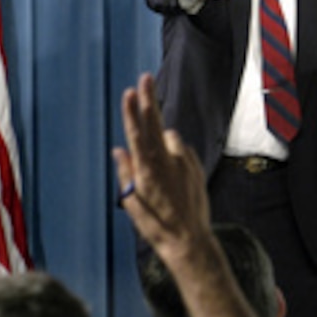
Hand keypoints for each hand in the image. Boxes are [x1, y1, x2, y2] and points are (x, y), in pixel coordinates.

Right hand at [112, 73, 214, 264]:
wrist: (189, 239)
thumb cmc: (154, 224)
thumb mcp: (132, 202)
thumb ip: (126, 172)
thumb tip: (120, 149)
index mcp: (147, 171)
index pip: (137, 135)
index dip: (132, 113)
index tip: (129, 92)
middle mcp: (168, 163)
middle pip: (155, 124)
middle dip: (149, 100)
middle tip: (145, 77)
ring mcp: (185, 164)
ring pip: (170, 139)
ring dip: (162, 141)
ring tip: (159, 170)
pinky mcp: (196, 167)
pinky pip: (182, 152)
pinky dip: (174, 154)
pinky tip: (172, 177)